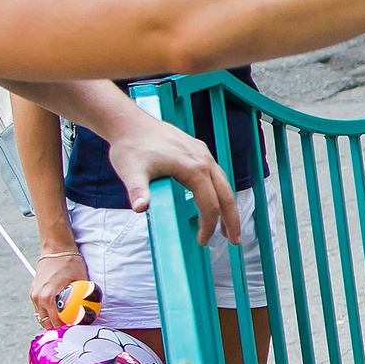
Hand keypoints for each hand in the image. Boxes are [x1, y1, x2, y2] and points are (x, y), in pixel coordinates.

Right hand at [31, 247, 85, 327]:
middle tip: (71, 328)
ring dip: (51, 321)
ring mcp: (34, 295)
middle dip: (58, 328)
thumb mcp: (82, 279)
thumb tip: (93, 308)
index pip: (56, 322)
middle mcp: (38, 298)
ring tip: (65, 321)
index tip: (76, 330)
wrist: (55, 248)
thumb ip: (85, 295)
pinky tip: (58, 311)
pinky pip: (39, 308)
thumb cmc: (70, 262)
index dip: (66, 328)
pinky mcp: (33, 291)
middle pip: (47, 323)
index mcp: (49, 297)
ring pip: (41, 316)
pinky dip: (47, 312)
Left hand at [102, 109, 236, 246]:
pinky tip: (214, 199)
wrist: (130, 123)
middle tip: (235, 239)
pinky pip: (216, 174)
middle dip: (232, 219)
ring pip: (224, 184)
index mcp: (194, 168)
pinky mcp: (197, 150)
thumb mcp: (131, 171)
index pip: (210, 204)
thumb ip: (138, 191)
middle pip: (226, 195)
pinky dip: (220, 191)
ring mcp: (202, 154)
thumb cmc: (131, 146)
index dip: (208, 225)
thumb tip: (140, 208)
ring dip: (228, 206)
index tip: (201, 240)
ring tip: (228, 226)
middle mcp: (204, 160)